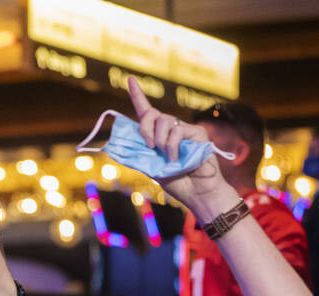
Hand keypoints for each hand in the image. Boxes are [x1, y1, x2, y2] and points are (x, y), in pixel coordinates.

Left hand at [126, 78, 226, 208]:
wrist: (196, 192)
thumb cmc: (176, 181)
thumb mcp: (151, 167)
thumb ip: (140, 153)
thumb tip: (121, 143)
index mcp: (157, 136)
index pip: (146, 111)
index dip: (138, 94)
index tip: (130, 79)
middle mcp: (170, 129)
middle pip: (152, 114)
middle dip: (144, 128)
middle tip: (149, 146)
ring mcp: (184, 129)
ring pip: (164, 121)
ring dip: (159, 140)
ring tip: (166, 157)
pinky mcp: (196, 133)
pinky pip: (177, 131)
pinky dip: (171, 146)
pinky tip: (174, 158)